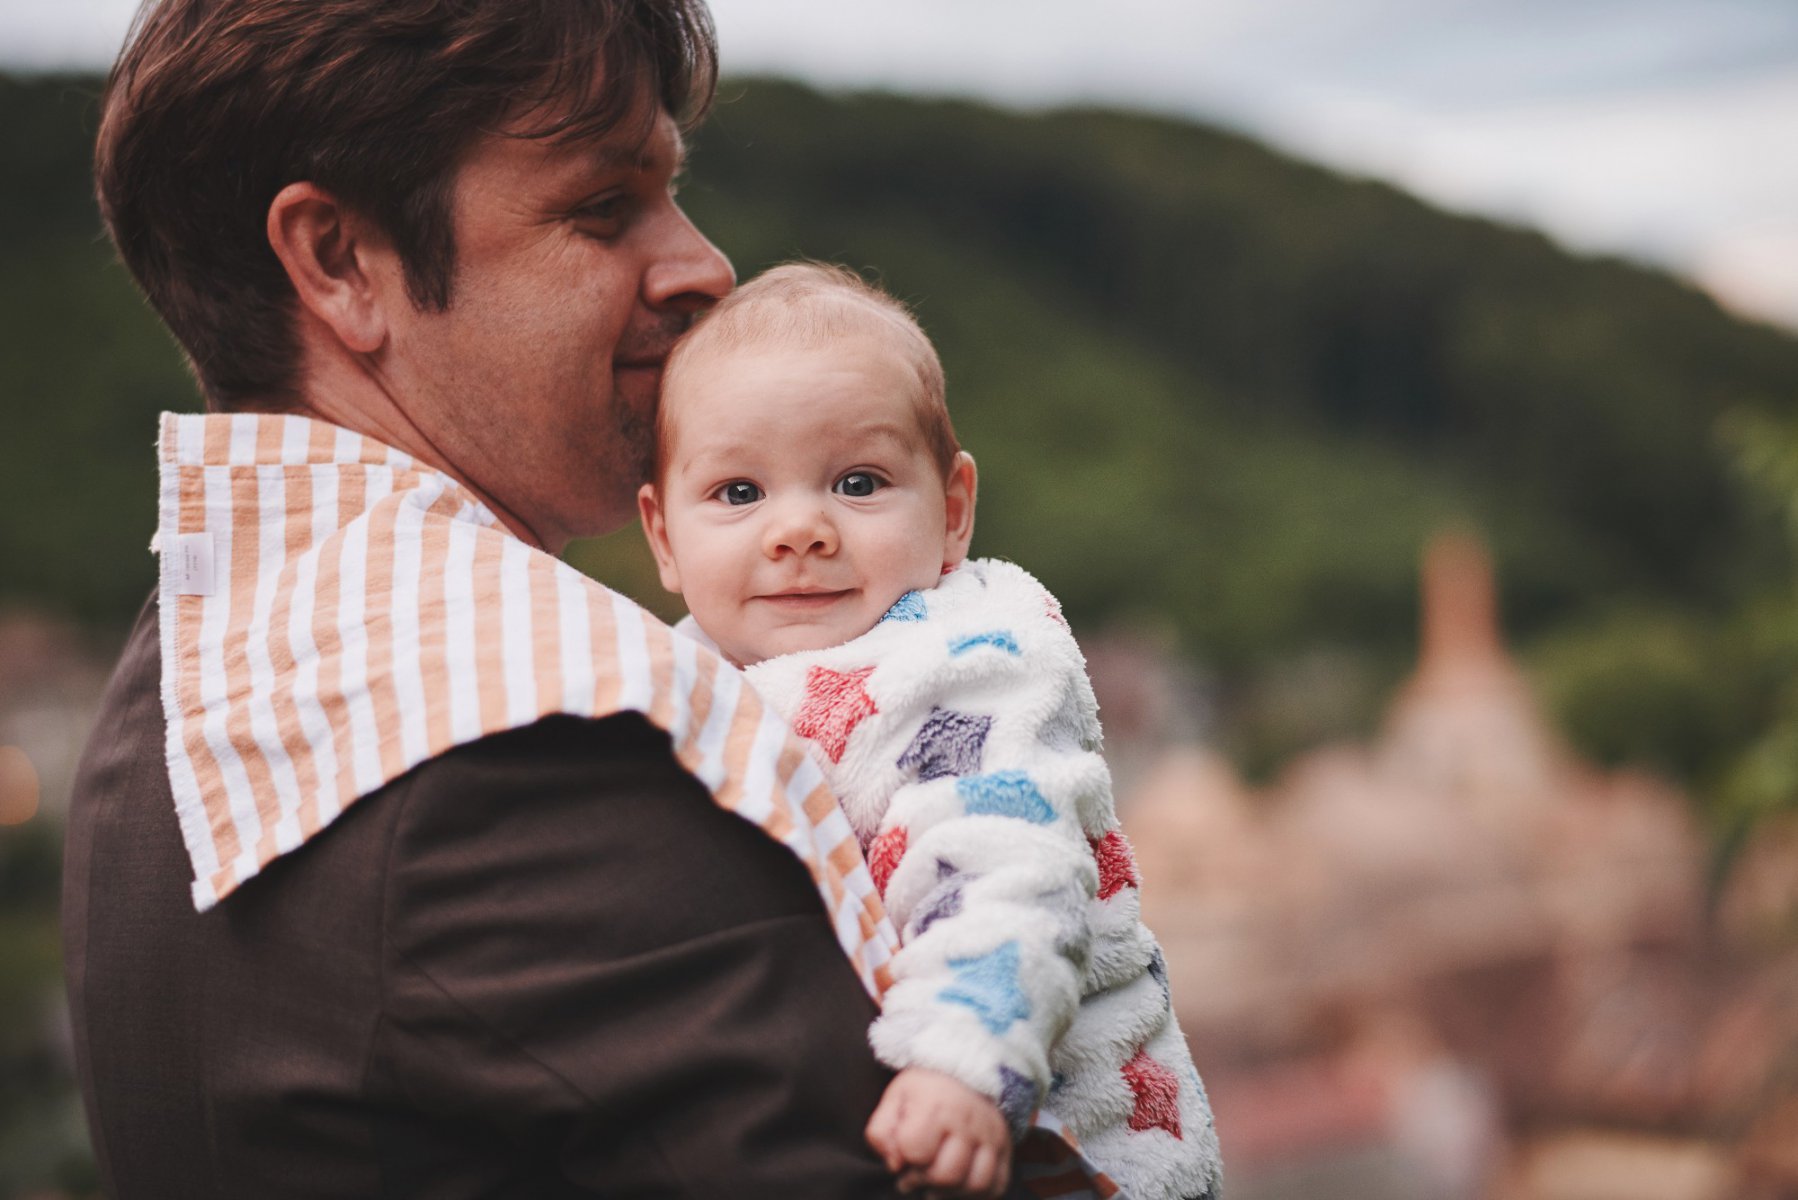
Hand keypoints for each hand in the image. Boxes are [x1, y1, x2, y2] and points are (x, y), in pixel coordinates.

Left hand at [866, 1067, 1011, 1196]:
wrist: (967, 1071)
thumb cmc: (926, 1090)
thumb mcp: (895, 1098)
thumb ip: (881, 1132)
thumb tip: (894, 1164)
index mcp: (937, 1106)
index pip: (916, 1150)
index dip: (903, 1160)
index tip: (901, 1156)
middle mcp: (968, 1122)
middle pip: (946, 1174)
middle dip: (924, 1181)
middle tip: (916, 1174)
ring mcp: (991, 1136)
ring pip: (976, 1185)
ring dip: (951, 1192)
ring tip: (937, 1182)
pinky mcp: (1005, 1148)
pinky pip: (996, 1186)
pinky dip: (976, 1194)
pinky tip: (959, 1185)